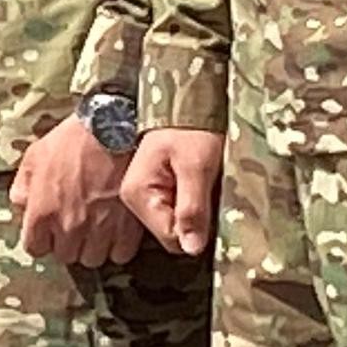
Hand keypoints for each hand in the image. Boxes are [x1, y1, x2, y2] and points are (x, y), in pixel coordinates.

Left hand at [14, 114, 146, 268]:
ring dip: (94, 246)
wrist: (114, 129)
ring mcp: (99, 230)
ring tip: (97, 226)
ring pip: (93, 258)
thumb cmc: (73, 140)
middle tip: (76, 223)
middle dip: (69, 242)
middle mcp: (69, 227)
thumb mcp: (35, 155)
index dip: (42, 239)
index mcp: (43, 212)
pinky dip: (118, 245)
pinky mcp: (127, 228)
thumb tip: (21, 206)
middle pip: (66, 256)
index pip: (35, 249)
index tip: (50, 231)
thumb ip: (23, 186)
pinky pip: (120, 254)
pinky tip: (116, 228)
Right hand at [123, 130, 223, 257]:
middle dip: (195, 221)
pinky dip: (192, 203)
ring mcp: (143, 195)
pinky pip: (176, 211)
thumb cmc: (192, 128)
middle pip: (171, 234)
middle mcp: (134, 199)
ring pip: (176, 224)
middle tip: (209, 190)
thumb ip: (192, 208)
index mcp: (137, 194)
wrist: (190, 98)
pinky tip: (199, 184)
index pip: (171, 239)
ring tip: (205, 184)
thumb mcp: (197, 166)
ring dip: (195, 212)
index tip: (211, 204)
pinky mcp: (155, 190)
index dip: (197, 230)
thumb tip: (191, 249)